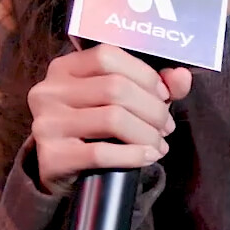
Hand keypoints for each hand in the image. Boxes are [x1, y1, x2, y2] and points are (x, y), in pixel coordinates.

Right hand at [27, 44, 193, 194]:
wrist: (57, 173)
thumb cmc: (91, 130)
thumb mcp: (115, 102)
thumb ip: (151, 86)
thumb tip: (182, 76)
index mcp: (63, 68)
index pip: (107, 56)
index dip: (143, 74)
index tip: (163, 95)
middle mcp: (49, 91)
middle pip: (115, 88)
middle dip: (152, 109)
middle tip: (166, 127)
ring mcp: (47, 124)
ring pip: (112, 119)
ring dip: (147, 134)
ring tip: (158, 145)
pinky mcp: (51, 157)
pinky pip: (101, 152)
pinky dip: (133, 155)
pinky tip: (147, 157)